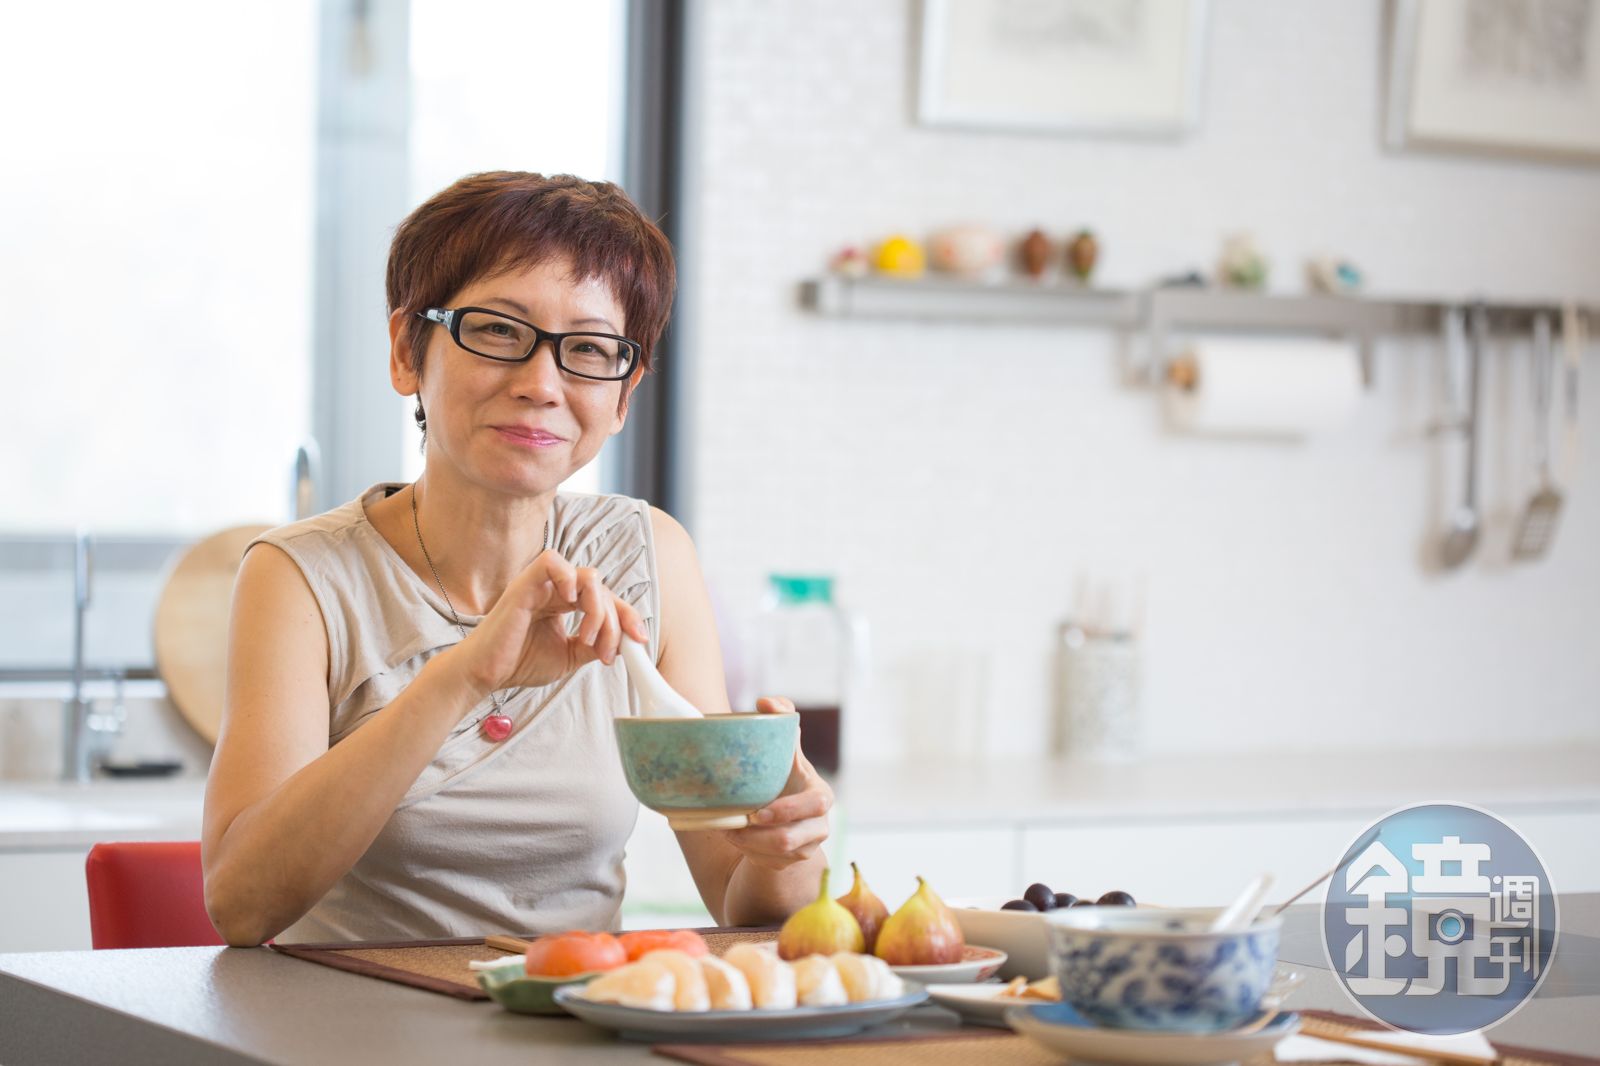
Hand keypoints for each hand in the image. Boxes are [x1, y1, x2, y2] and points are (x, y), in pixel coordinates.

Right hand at [455, 549, 648, 694]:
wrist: (486, 674)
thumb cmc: (519, 663)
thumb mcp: (569, 656)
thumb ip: (594, 645)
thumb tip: (625, 642)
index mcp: (565, 602)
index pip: (606, 599)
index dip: (627, 616)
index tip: (640, 639)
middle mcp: (555, 589)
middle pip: (603, 588)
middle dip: (615, 620)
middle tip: (608, 651)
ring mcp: (541, 584)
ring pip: (587, 577)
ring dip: (598, 608)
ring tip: (588, 638)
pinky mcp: (524, 584)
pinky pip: (552, 561)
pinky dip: (568, 578)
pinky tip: (571, 605)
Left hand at [721, 697, 832, 870]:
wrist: (779, 806)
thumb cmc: (783, 771)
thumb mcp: (784, 746)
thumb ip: (781, 717)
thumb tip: (765, 702)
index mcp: (820, 796)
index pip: (816, 806)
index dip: (789, 810)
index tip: (758, 812)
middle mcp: (819, 824)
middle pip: (794, 840)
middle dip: (762, 836)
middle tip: (736, 825)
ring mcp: (807, 847)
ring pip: (778, 855)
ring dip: (749, 844)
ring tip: (727, 830)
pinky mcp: (791, 862)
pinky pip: (769, 864)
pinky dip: (748, 853)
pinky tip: (734, 838)